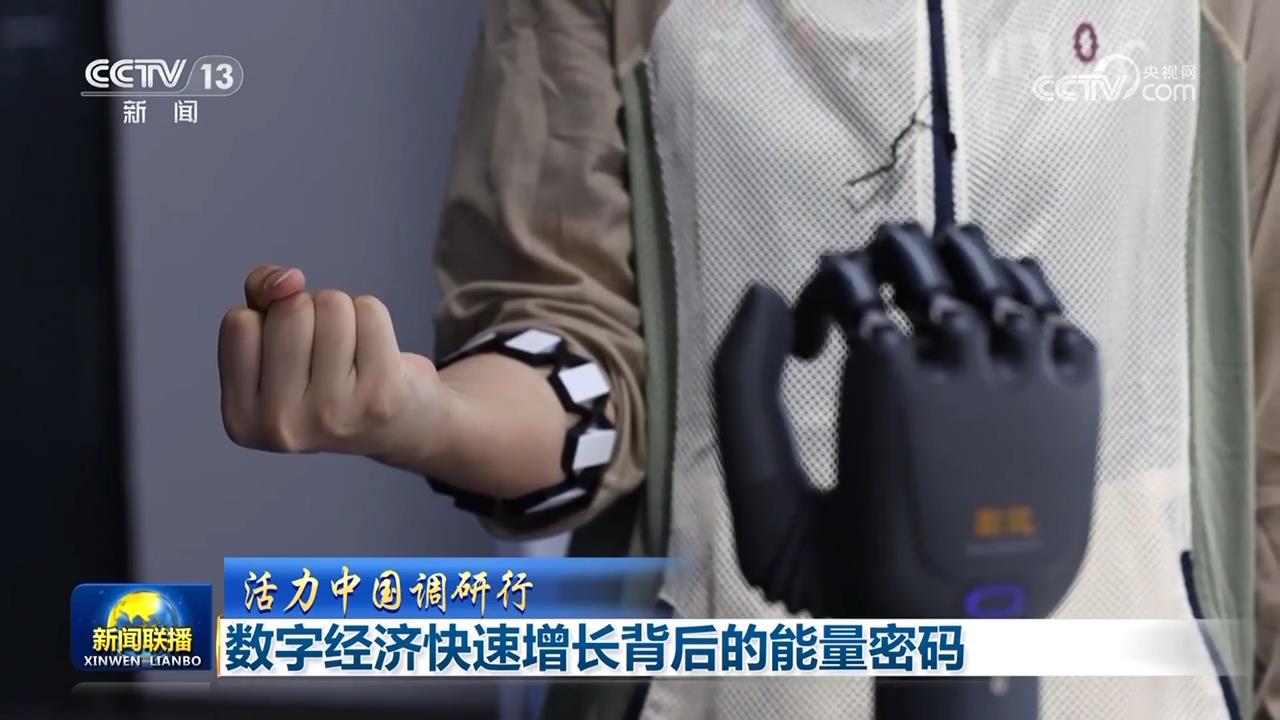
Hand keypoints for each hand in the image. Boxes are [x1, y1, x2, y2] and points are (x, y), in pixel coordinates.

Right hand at [217, 265, 449, 464]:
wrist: (399, 426)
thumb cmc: (327, 374)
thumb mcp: (275, 338)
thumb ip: (259, 293)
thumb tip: (288, 278)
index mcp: (242, 418)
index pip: (239, 322)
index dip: (267, 319)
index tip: (289, 355)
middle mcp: (281, 425)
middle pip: (289, 310)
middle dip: (309, 310)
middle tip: (326, 352)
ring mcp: (332, 415)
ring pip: (331, 305)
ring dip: (344, 313)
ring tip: (352, 353)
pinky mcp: (381, 397)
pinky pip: (369, 311)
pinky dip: (373, 318)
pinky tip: (377, 354)